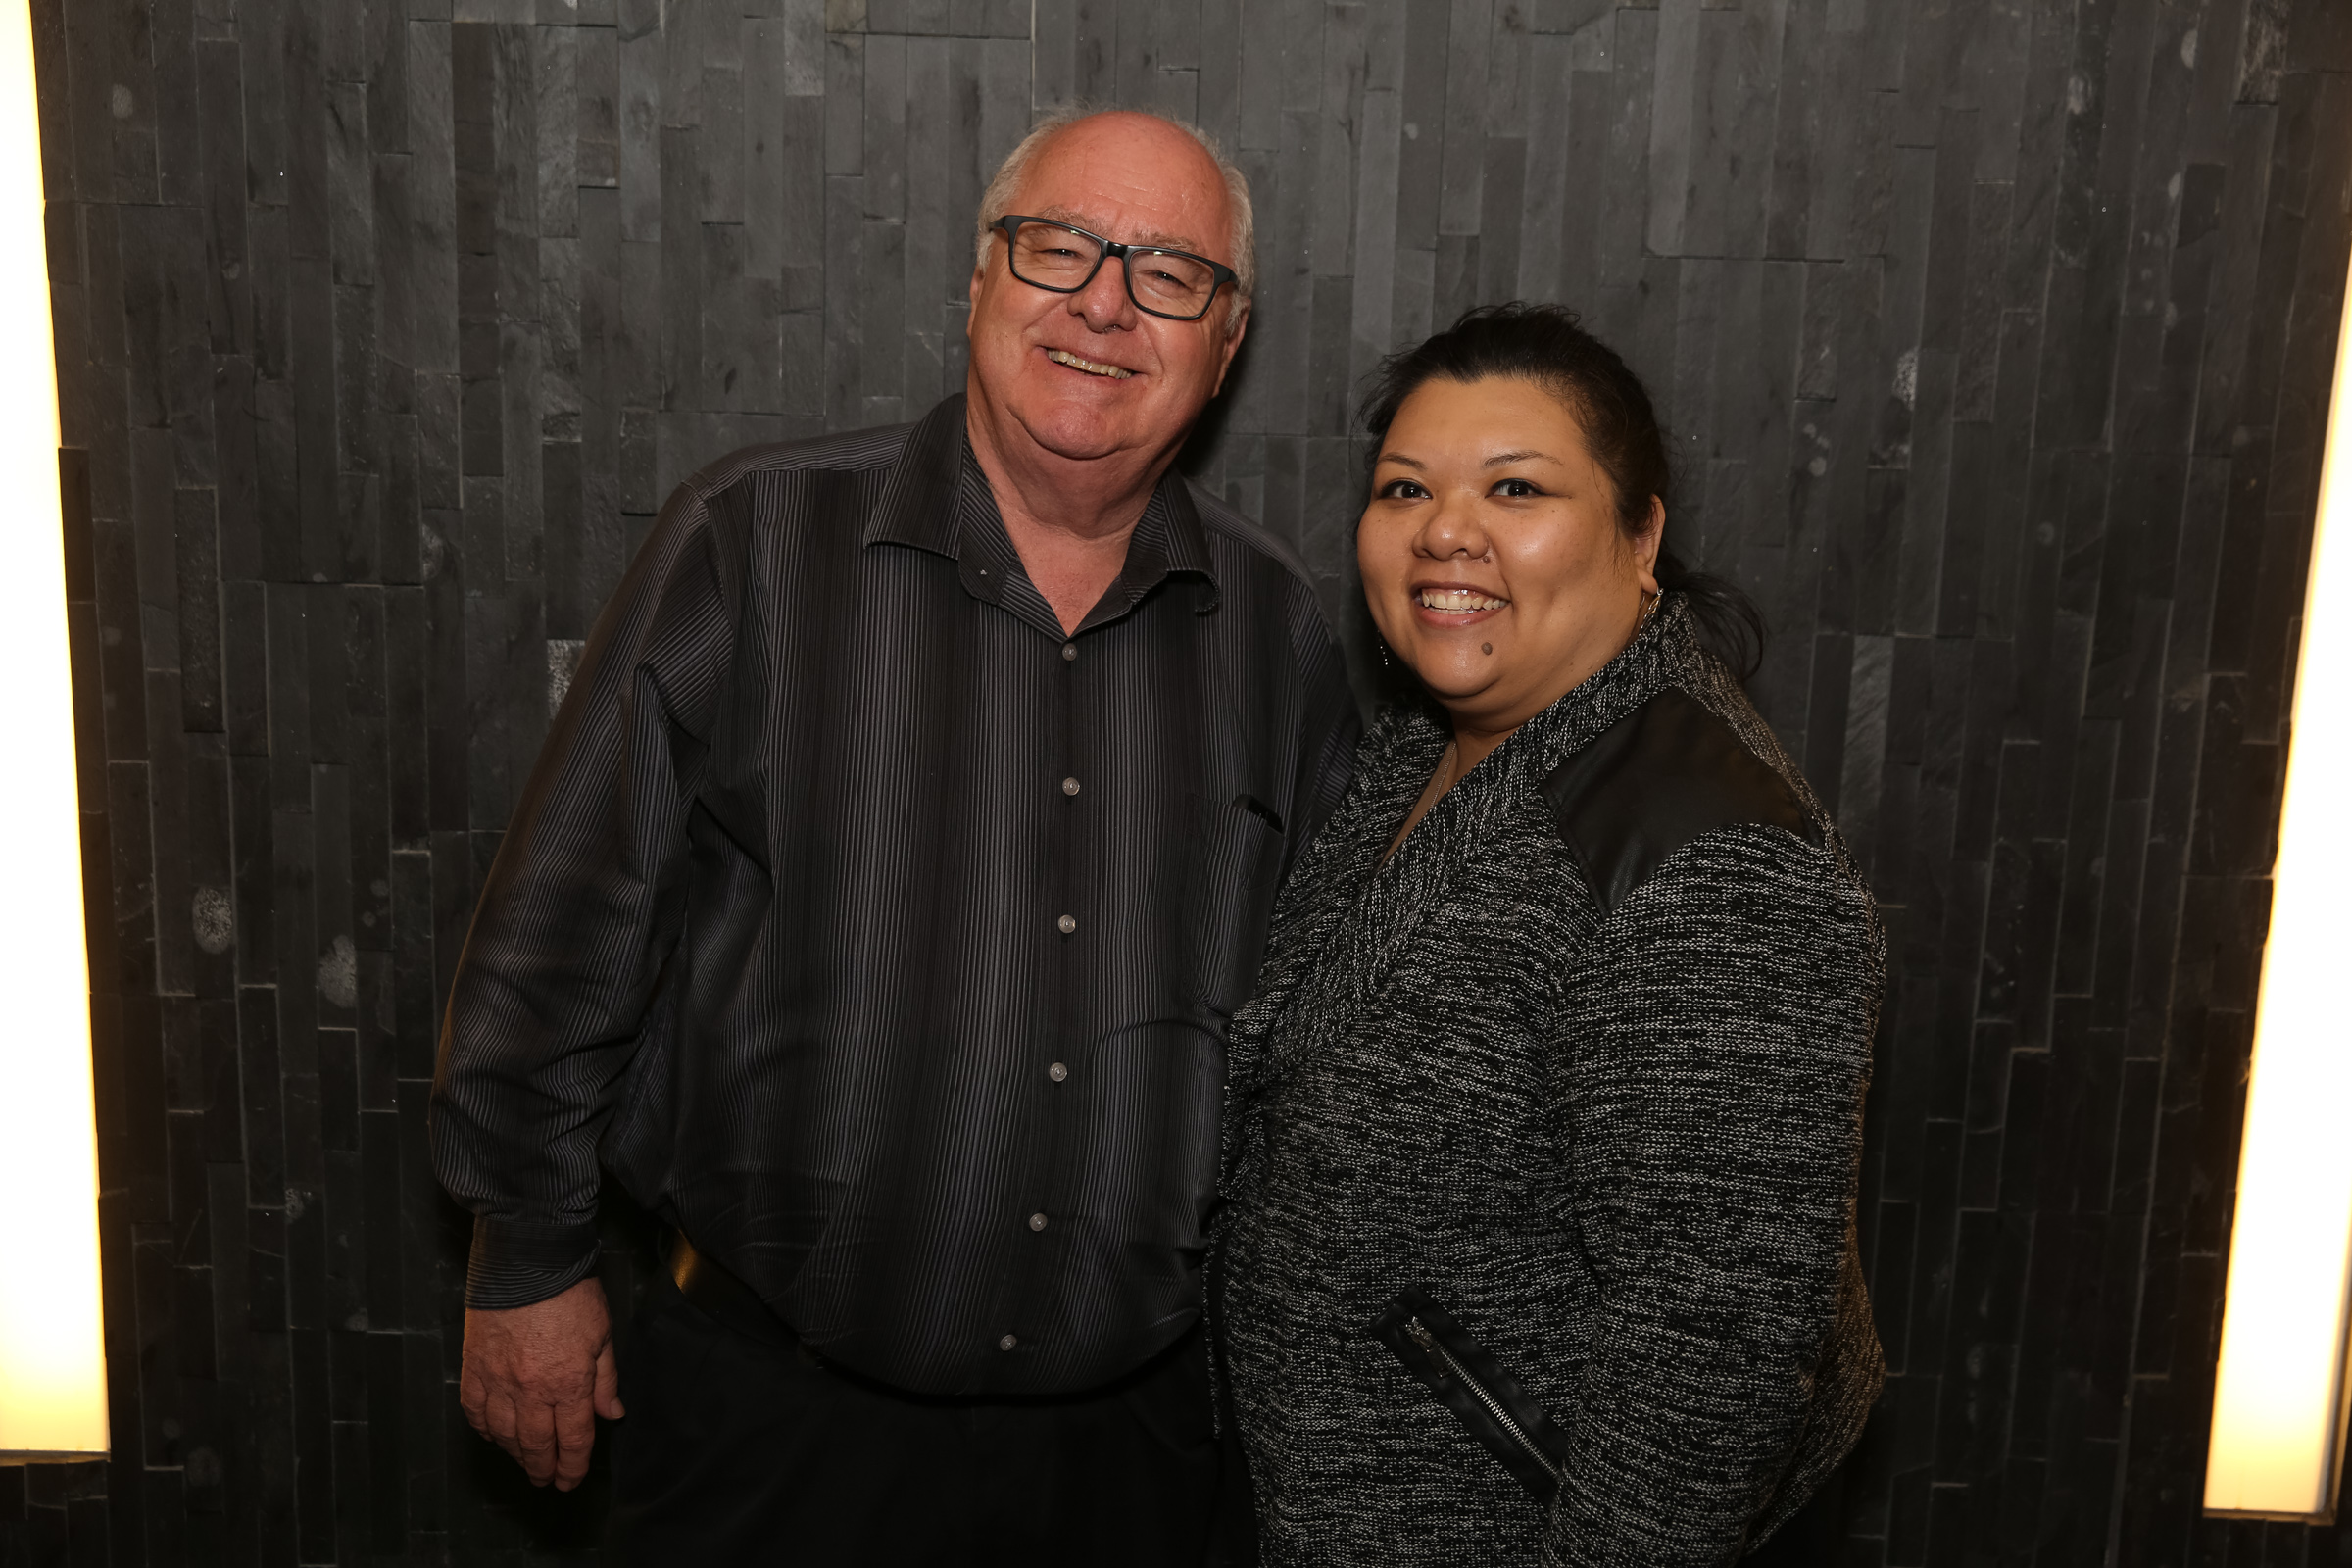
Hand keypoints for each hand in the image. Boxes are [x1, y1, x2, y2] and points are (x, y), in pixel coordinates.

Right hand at [459, 1275, 624, 1488]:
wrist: (526, 1261)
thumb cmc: (570, 1293)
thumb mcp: (602, 1334)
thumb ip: (605, 1380)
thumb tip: (611, 1414)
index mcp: (569, 1383)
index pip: (573, 1439)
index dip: (573, 1466)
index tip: (571, 1480)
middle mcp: (531, 1390)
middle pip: (536, 1445)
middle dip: (544, 1469)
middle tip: (547, 1481)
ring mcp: (498, 1382)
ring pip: (505, 1435)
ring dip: (516, 1455)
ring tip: (525, 1462)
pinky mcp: (473, 1369)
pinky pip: (476, 1413)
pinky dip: (485, 1430)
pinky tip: (494, 1435)